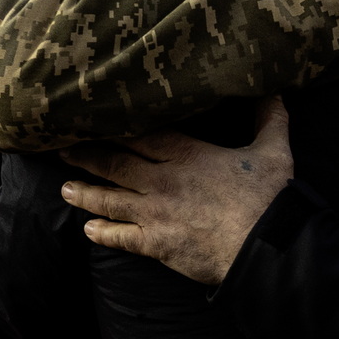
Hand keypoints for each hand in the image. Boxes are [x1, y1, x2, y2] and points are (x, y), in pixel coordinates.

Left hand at [60, 97, 293, 285]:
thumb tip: (276, 91)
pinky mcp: (157, 244)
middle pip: (115, 164)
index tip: (91, 121)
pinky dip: (103, 233)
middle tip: (62, 150)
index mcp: (186, 154)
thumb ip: (270, 119)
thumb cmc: (269, 198)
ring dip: (85, 193)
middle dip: (87, 156)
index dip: (113, 128)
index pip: (140, 135)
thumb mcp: (274, 151)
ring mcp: (156, 213)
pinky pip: (121, 238)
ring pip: (110, 199)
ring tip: (64, 188)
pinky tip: (89, 230)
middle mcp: (163, 180)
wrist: (264, 247)